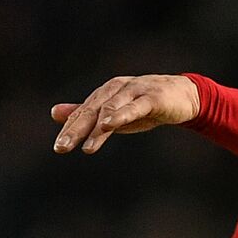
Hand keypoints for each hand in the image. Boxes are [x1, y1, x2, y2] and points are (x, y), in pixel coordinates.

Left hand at [51, 75, 200, 154]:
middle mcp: (116, 90)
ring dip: (96, 128)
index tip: (59, 147)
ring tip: (86, 147)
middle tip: (62, 147)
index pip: (83, 112)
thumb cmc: (146, 105)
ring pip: (110, 109)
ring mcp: (134, 92)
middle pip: (91, 110)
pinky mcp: (152, 98)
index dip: (70, 128)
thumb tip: (54, 112)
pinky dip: (120, 114)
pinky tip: (108, 124)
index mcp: (105, 94)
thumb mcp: (114, 112)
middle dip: (75, 129)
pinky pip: (134, 107)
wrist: (183, 95)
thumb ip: (86, 113)